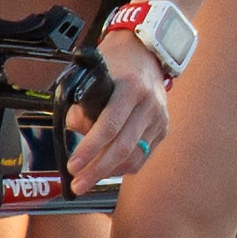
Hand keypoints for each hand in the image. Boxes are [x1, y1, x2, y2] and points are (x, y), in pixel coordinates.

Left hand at [65, 39, 172, 187]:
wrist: (147, 52)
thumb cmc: (116, 63)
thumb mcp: (93, 75)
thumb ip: (83, 105)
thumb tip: (78, 133)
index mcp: (130, 88)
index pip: (109, 126)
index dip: (90, 149)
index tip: (73, 166)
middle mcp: (148, 104)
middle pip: (123, 148)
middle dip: (97, 170)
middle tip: (78, 185)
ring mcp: (159, 118)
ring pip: (134, 157)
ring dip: (109, 172)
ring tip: (88, 179)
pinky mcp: (163, 128)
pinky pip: (143, 156)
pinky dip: (123, 166)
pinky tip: (108, 168)